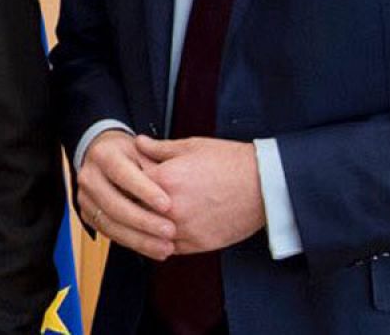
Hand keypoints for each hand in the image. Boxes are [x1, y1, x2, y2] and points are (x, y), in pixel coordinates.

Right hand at [75, 129, 175, 259]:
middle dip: (143, 220)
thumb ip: (156, 166)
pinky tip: (154, 249)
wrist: (107, 159)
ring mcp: (85, 198)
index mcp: (102, 155)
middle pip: (113, 204)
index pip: (122, 174)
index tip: (167, 205)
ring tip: (166, 246)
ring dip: (140, 239)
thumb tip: (173, 184)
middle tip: (170, 230)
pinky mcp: (87, 215)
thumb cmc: (132, 155)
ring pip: (110, 224)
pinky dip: (134, 244)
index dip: (144, 191)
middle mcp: (89, 176)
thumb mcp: (145, 151)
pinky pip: (110, 234)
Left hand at [137, 135, 264, 253]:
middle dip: (131, 204)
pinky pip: (168, 247)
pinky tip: (163, 231)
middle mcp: (170, 208)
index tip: (125, 178)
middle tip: (130, 198)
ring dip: (145, 226)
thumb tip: (138, 142)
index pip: (128, 183)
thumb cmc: (231, 163)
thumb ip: (159, 148)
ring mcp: (184, 229)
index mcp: (165, 180)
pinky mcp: (198, 244)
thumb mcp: (191, 146)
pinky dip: (163, 240)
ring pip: (149, 233)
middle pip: (134, 211)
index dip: (125, 179)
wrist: (264, 185)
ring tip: (145, 216)